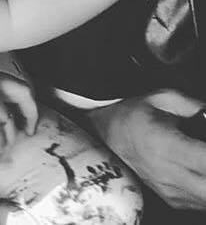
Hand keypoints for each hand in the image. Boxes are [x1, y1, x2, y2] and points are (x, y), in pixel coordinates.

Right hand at [88, 89, 205, 209]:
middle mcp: (168, 173)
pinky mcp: (172, 200)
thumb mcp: (161, 98)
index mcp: (166, 145)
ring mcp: (169, 190)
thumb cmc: (131, 114)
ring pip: (205, 198)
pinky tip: (198, 172)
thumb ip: (192, 105)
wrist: (105, 133)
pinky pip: (200, 202)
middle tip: (204, 152)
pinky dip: (203, 189)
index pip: (204, 160)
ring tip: (198, 160)